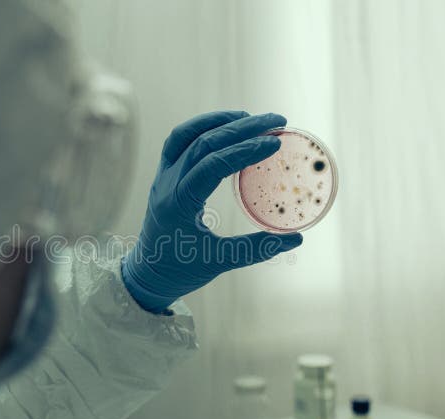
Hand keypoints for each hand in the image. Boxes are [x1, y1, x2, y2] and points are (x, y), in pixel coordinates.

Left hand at [122, 111, 302, 312]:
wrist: (147, 274)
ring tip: (253, 118)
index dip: (245, 150)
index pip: (212, 165)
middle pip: (203, 142)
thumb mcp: (219, 263)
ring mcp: (162, 176)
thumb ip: (256, 249)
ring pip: (187, 135)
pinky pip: (179, 140)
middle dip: (242, 127)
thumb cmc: (181, 270)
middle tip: (277, 121)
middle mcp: (167, 184)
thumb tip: (296, 239)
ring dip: (220, 121)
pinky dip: (203, 127)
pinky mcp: (164, 174)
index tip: (275, 142)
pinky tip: (226, 125)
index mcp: (179, 204)